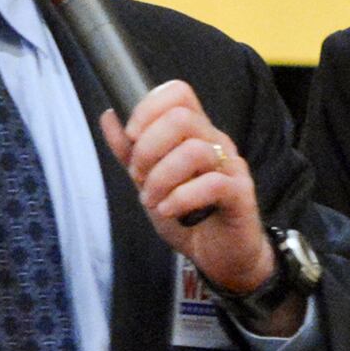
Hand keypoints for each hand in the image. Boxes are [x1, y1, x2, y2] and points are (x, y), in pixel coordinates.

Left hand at [99, 84, 288, 309]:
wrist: (219, 256)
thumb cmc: (189, 216)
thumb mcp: (149, 181)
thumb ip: (130, 151)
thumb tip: (109, 116)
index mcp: (195, 132)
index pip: (179, 93)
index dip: (149, 108)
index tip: (132, 136)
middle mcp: (216, 142)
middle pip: (181, 118)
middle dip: (148, 149)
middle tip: (138, 177)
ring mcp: (231, 166)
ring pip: (194, 151)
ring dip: (161, 178)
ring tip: (152, 200)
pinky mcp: (240, 194)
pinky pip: (212, 184)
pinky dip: (182, 197)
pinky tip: (170, 211)